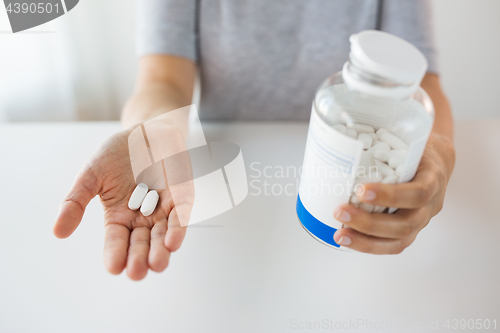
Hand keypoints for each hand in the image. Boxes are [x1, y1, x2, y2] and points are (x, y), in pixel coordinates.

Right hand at [53, 126, 193, 279]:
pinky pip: (181, 214)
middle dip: (140, 258)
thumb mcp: (91, 175)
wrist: (145, 130)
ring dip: (161, 250)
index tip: (114, 268)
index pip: (116, 241)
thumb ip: (76, 201)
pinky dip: (178, 227)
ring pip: (163, 235)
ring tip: (157, 264)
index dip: (115, 254)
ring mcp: (163, 208)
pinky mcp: (181, 196)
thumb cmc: (117, 153)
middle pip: (142, 244)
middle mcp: (142, 218)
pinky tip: (173, 241)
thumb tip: (57, 232)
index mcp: (118, 217)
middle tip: (137, 272)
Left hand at [333, 134, 455, 253]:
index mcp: (433, 179)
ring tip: (339, 235)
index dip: (391, 195)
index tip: (361, 190)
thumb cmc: (417, 149)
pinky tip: (346, 239)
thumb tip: (343, 127)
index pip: (418, 193)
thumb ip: (387, 139)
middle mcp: (430, 206)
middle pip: (406, 224)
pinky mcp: (409, 231)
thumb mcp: (410, 139)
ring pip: (399, 241)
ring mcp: (420, 221)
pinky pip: (391, 245)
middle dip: (369, 223)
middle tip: (339, 212)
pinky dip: (367, 244)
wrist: (437, 162)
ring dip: (365, 240)